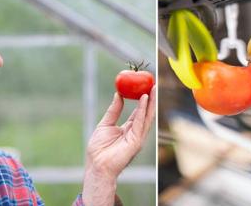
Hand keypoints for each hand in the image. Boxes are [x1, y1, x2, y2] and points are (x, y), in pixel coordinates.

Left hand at [82, 86, 155, 205]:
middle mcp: (135, 132)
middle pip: (145, 113)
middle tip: (153, 84)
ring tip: (153, 88)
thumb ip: (114, 110)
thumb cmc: (99, 149)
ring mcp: (137, 137)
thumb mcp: (105, 124)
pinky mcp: (136, 141)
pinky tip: (144, 99)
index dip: (142, 100)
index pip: (138, 112)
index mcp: (128, 129)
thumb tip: (118, 95)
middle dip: (151, 99)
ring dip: (151, 102)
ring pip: (146, 116)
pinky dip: (143, 110)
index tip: (144, 87)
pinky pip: (140, 122)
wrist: (97, 165)